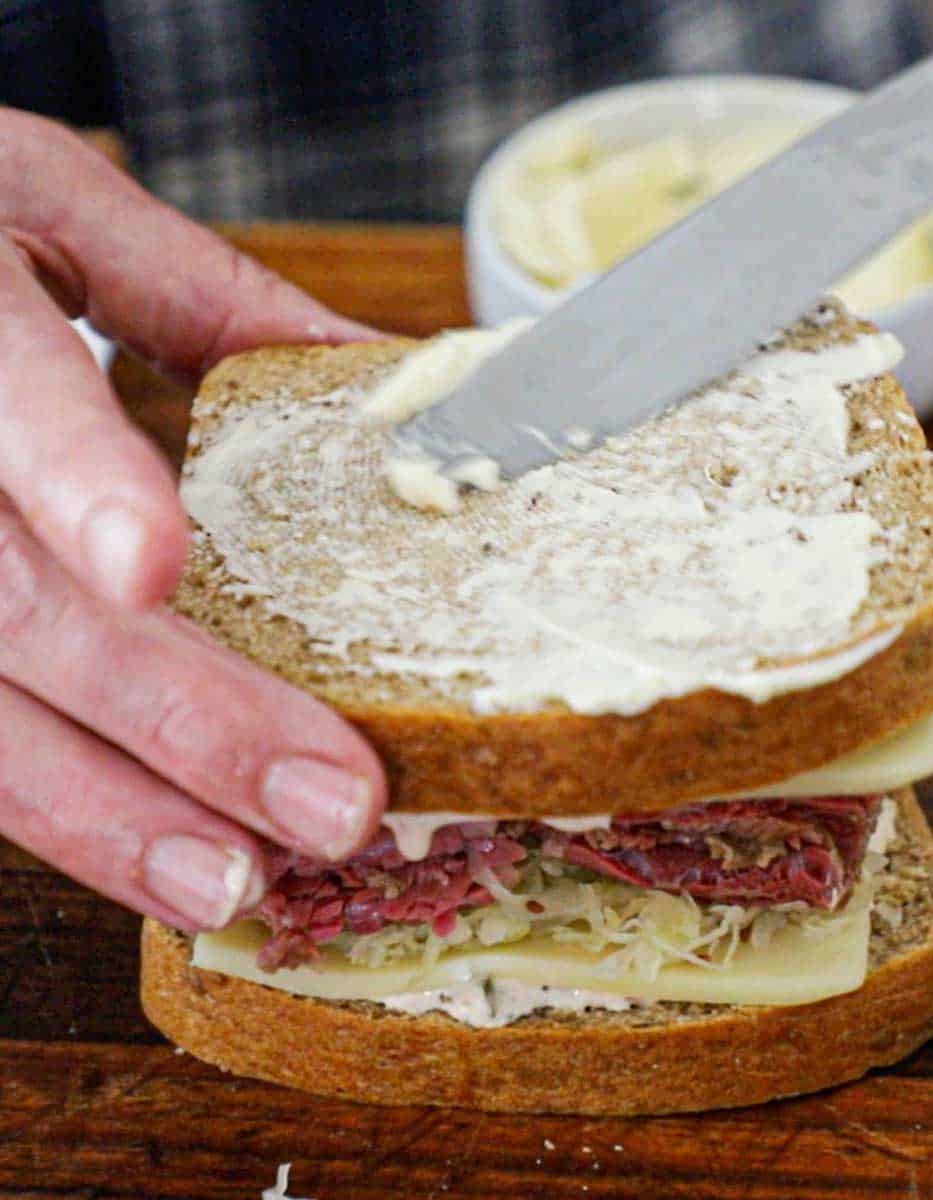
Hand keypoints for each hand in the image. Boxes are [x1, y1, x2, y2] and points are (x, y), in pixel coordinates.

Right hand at [0, 109, 387, 931]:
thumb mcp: (49, 207)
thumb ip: (205, 293)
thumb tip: (379, 372)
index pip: (9, 390)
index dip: (76, 479)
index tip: (156, 569)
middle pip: (14, 607)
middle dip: (178, 717)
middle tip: (326, 806)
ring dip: (100, 814)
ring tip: (233, 882)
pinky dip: (52, 810)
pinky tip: (146, 858)